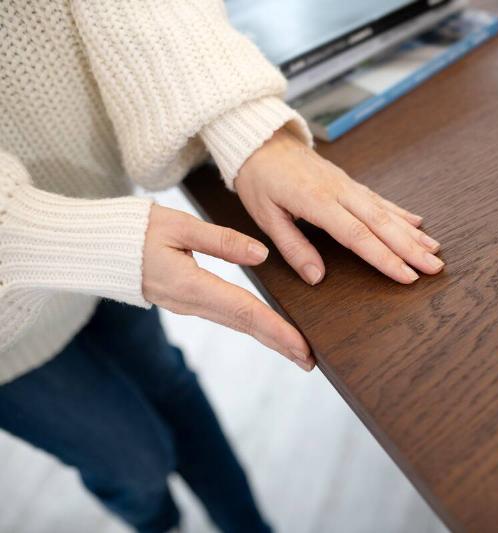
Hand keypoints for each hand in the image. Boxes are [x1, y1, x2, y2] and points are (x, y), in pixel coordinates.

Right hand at [142, 204, 313, 371]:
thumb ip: (221, 240)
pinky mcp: (186, 300)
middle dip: (280, 343)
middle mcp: (191, 302)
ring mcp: (187, 304)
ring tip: (296, 349)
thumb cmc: (134, 231)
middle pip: (245, 325)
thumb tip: (261, 255)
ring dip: (268, 336)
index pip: (245, 311)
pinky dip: (250, 324)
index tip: (302, 346)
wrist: (95, 247)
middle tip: (311, 361)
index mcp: (192, 286)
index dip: (277, 329)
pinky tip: (265, 328)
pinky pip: (225, 316)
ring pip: (236, 323)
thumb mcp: (178, 226)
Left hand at [235, 128, 443, 284]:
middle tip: (435, 268)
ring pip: (386, 211)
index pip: (357, 236)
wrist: (260, 139)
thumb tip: (316, 277)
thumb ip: (293, 247)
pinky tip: (418, 223)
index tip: (406, 276)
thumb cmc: (259, 178)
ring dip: (412, 233)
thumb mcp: (265, 216)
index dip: (384, 258)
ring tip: (435, 251)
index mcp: (317, 202)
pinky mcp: (348, 182)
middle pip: (382, 224)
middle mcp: (339, 192)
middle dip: (411, 249)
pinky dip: (401, 212)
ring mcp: (347, 185)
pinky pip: (380, 199)